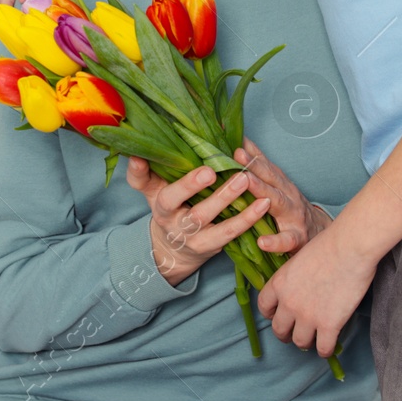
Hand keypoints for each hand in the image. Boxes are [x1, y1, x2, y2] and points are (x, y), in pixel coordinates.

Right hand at [125, 157, 271, 286]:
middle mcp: (171, 219)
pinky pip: (230, 232)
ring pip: (206, 218)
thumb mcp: (154, 191)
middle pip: (176, 201)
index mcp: (157, 200)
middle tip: (210, 169)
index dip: (140, 172)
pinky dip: (248, 218)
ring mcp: (191, 235)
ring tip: (245, 178)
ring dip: (227, 198)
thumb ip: (147, 171)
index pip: (143, 184)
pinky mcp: (211, 246)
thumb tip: (138, 149)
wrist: (176, 251)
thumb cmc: (171, 209)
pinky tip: (263, 202)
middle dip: (192, 186)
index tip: (143, 156)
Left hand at [234, 136, 330, 252]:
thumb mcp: (279, 188)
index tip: (235, 140)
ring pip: (278, 202)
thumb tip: (238, 146)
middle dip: (254, 165)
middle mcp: (288, 196)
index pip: (265, 165)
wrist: (320, 235)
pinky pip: (286, 241)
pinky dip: (275, 241)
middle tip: (238, 154)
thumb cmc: (292, 210)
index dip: (251, 152)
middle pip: (270, 178)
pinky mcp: (297, 239)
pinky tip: (262, 242)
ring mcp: (294, 217)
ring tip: (247, 182)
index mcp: (281, 184)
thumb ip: (261, 172)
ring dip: (262, 191)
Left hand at [257, 219, 378, 358]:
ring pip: (299, 342)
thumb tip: (297, 288)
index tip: (278, 316)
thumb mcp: (298, 258)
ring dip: (306, 342)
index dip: (270, 315)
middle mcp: (289, 302)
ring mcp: (308, 316)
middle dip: (286, 334)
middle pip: (279, 330)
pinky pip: (323, 348)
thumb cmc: (328, 245)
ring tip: (313, 339)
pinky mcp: (329, 325)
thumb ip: (293, 278)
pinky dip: (325, 350)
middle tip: (295, 333)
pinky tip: (328, 345)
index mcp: (279, 283)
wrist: (349, 247)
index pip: (264, 307)